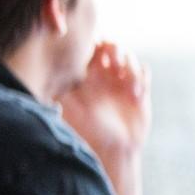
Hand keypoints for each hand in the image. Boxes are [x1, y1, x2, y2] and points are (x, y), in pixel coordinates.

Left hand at [60, 42, 150, 160]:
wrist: (114, 149)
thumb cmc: (89, 132)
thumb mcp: (72, 111)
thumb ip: (62, 93)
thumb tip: (49, 76)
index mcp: (89, 75)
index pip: (92, 47)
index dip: (96, 45)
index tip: (97, 56)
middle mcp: (106, 74)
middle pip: (112, 46)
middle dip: (116, 50)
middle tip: (116, 65)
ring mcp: (124, 81)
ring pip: (130, 57)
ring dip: (131, 68)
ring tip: (131, 90)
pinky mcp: (140, 89)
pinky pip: (144, 71)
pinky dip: (142, 78)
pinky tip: (137, 96)